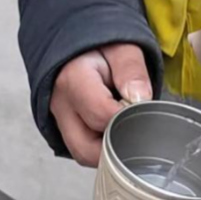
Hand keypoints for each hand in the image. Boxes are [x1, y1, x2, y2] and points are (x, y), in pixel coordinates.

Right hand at [50, 44, 151, 166]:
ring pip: (81, 154)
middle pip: (85, 148)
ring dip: (108, 150)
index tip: (141, 108)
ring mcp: (59, 118)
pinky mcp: (63, 126)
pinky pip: (80, 149)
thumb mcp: (122, 48)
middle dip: (116, 146)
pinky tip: (115, 131)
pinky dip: (100, 147)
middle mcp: (61, 104)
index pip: (101, 114)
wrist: (79, 45)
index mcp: (74, 79)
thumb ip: (132, 71)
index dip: (127, 117)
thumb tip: (140, 99)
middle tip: (135, 128)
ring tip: (125, 127)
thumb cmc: (100, 46)